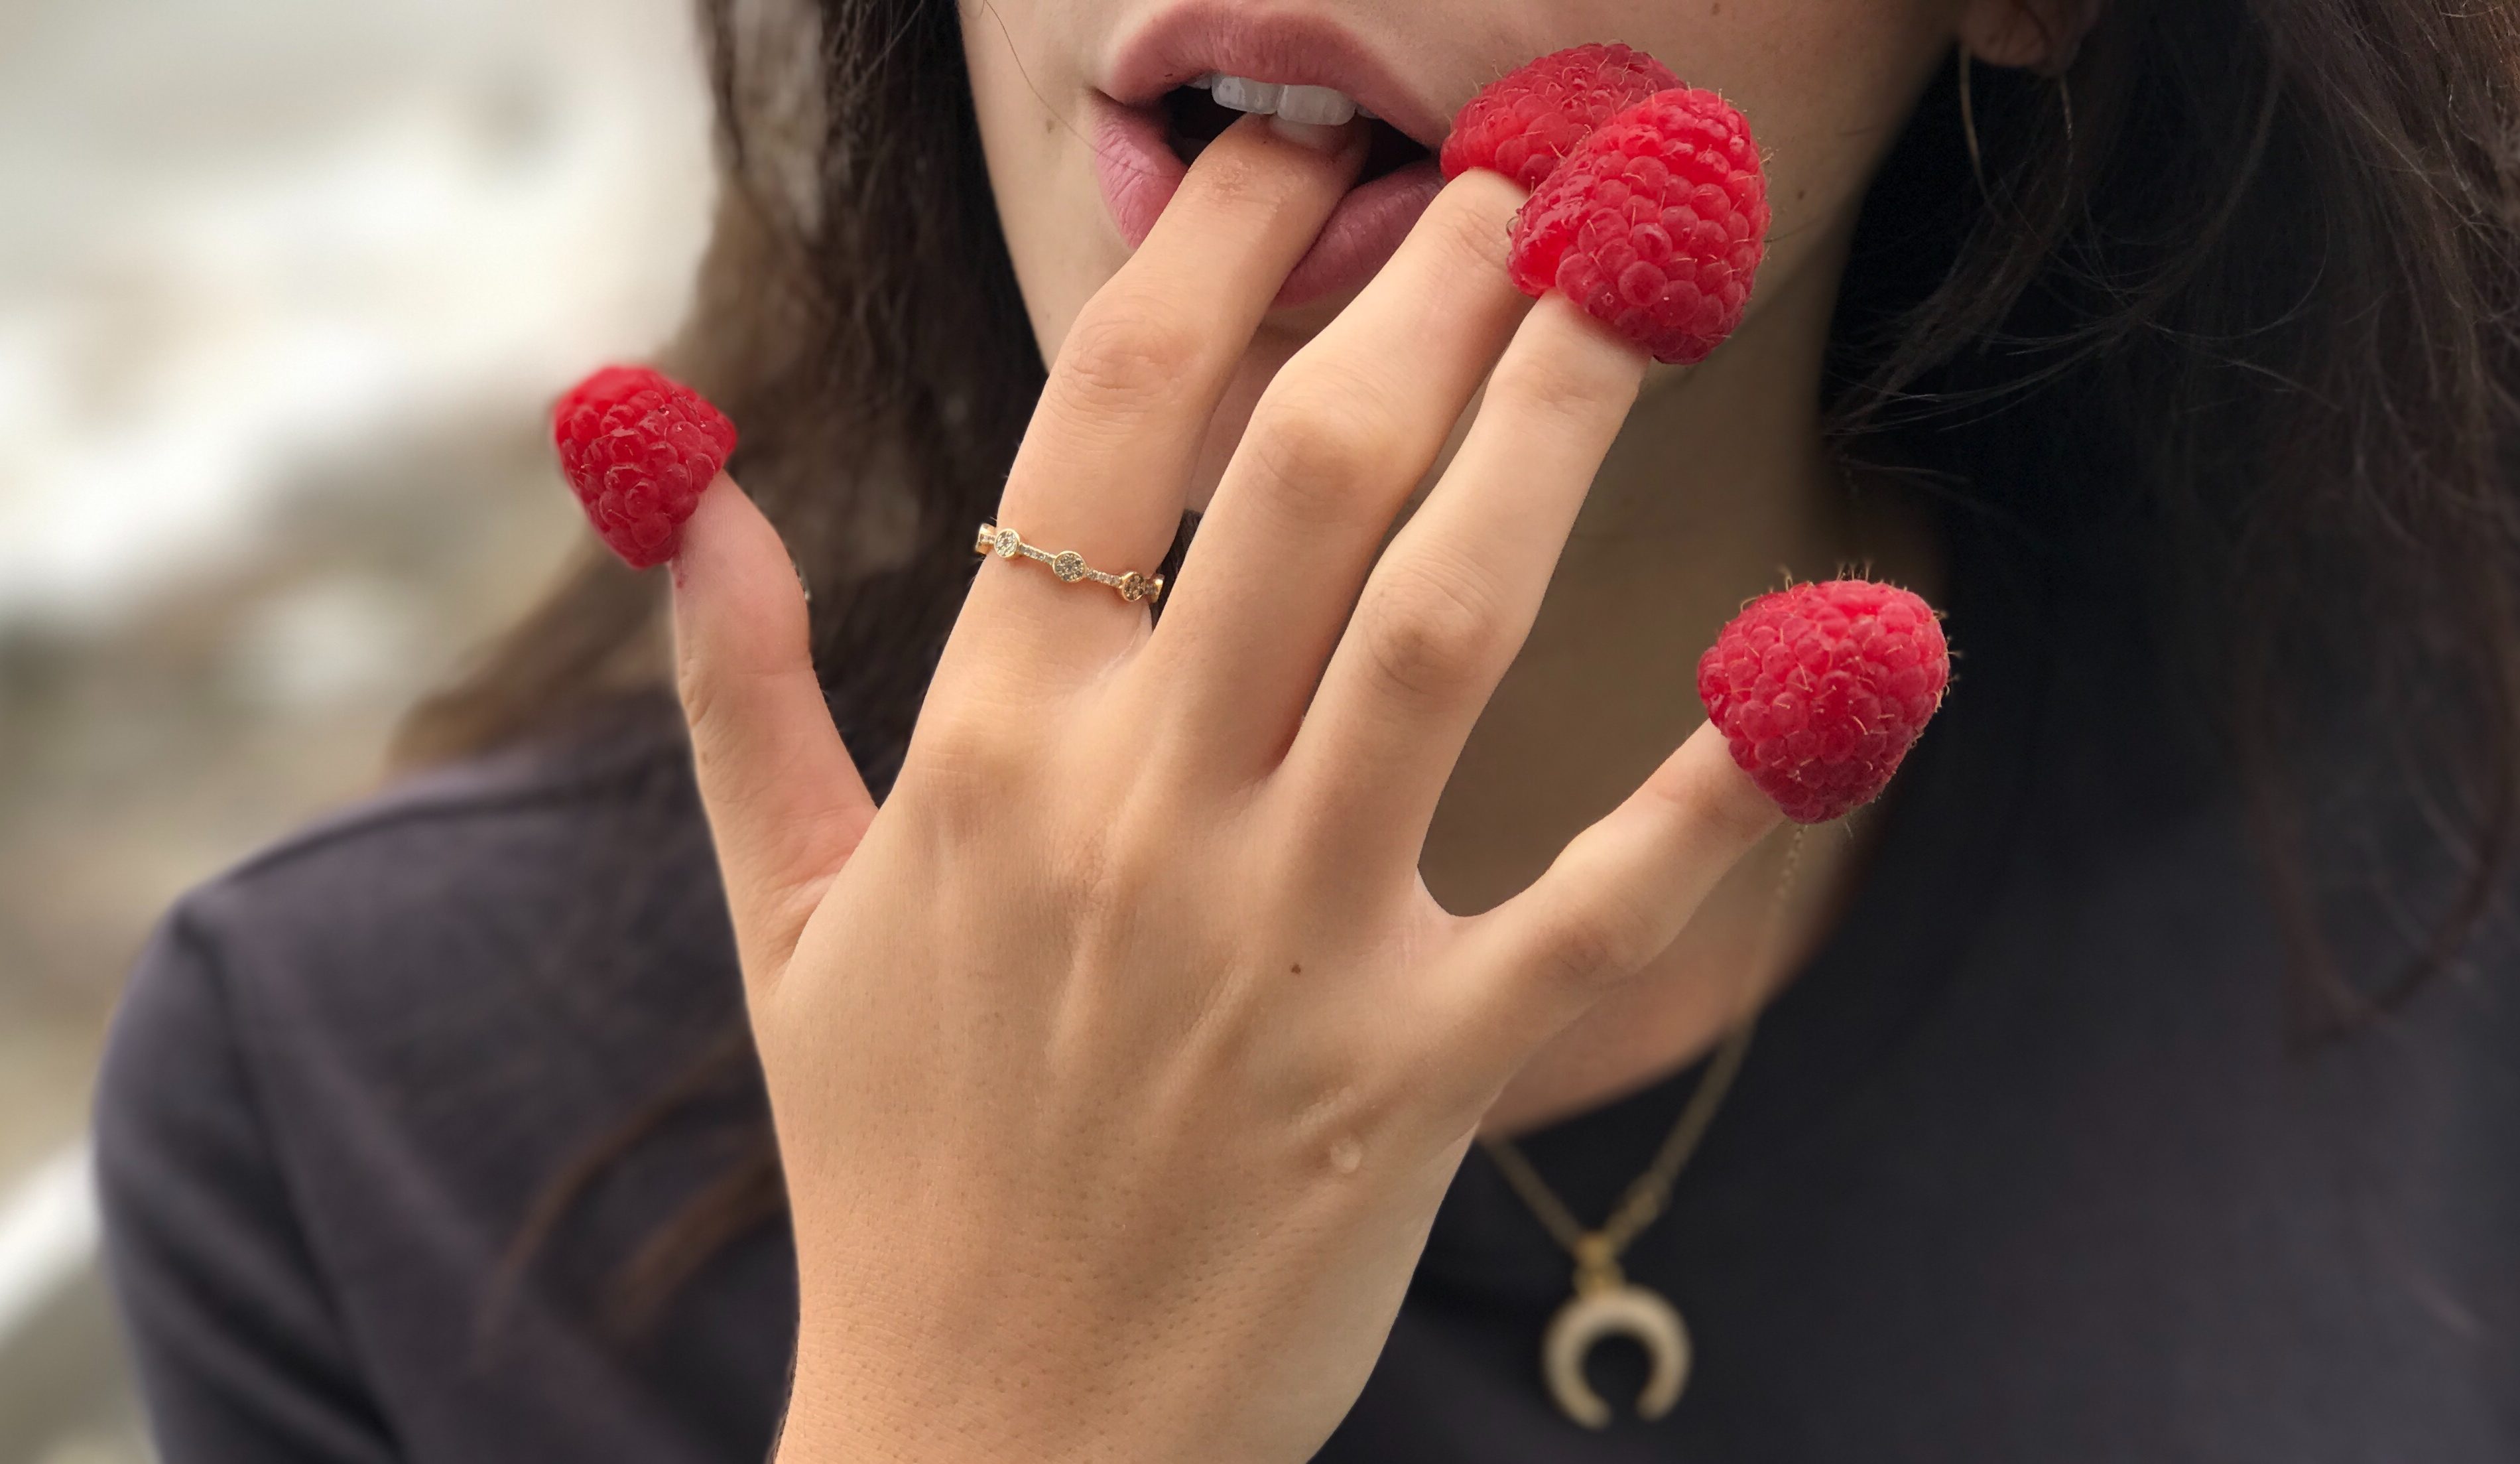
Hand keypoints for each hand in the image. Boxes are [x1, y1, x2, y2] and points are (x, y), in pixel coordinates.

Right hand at [667, 113, 1781, 1463]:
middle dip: (1426, 290)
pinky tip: (1849, 652)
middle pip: (1304, 480)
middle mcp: (1137, 821)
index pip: (1105, 428)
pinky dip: (1732, 780)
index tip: (1301, 151)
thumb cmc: (893, 1167)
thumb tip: (679, 482)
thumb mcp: (783, 919)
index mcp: (984, 758)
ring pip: (1448, 624)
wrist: (986, 1447)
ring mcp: (1284, 947)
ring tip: (1633, 282)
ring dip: (1551, 424)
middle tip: (1529, 173)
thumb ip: (738, 688)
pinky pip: (1602, 907)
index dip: (1218, 255)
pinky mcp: (1417, 1077)